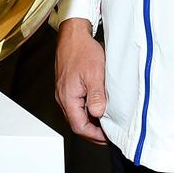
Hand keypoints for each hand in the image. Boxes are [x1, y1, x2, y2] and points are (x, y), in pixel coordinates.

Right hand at [55, 18, 107, 144]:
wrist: (73, 35)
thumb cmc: (82, 51)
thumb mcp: (94, 74)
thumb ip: (96, 96)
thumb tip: (97, 115)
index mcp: (68, 97)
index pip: (79, 127)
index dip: (94, 136)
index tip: (108, 137)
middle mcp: (63, 97)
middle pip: (77, 123)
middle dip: (94, 132)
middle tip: (110, 134)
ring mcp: (64, 92)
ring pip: (77, 115)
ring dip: (92, 122)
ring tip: (107, 122)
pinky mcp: (68, 87)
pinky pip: (77, 105)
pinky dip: (88, 111)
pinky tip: (100, 107)